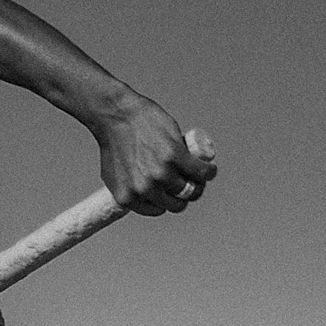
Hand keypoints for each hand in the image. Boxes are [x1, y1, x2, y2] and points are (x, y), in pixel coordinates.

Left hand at [97, 97, 217, 215]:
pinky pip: (200, 171)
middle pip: (177, 203)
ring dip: (201, 184)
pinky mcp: (174, 155)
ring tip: (202, 175)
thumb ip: (126, 188)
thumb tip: (137, 197)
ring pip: (191, 189)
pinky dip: (209, 172)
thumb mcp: (114, 175)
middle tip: (190, 182)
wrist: (115, 116)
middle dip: (187, 195)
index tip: (173, 191)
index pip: (159, 209)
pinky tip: (211, 169)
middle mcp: (144, 189)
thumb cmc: (114, 142)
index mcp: (128, 198)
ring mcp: (160, 173)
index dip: (169, 201)